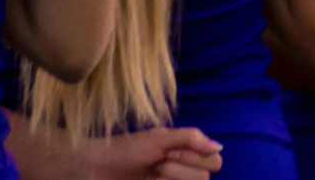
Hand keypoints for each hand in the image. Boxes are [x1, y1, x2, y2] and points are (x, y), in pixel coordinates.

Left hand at [87, 127, 222, 179]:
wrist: (95, 169)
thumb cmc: (127, 149)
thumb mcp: (159, 138)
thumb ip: (191, 139)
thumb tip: (219, 146)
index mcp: (187, 154)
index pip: (215, 161)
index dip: (197, 158)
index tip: (171, 152)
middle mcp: (183, 172)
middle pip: (204, 178)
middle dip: (180, 169)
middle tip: (157, 164)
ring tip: (150, 175)